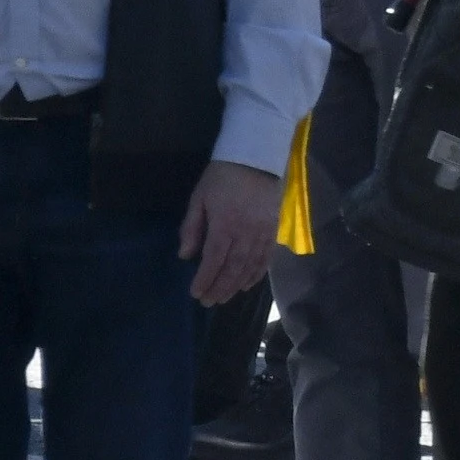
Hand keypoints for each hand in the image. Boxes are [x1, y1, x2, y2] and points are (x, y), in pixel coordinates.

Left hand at [179, 159, 284, 305]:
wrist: (256, 157)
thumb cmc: (222, 177)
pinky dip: (258, 272)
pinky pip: (267, 256)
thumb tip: (185, 255)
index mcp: (225, 224)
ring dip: (237, 284)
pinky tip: (249, 283)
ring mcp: (263, 231)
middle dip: (220, 287)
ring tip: (226, 297)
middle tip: (209, 302)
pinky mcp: (274, 228)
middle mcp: (246, 232)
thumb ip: (192, 227)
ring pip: (251, 265)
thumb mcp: (199, 198)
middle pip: (233, 267)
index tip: (196, 293)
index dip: (205, 279)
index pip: (214, 259)